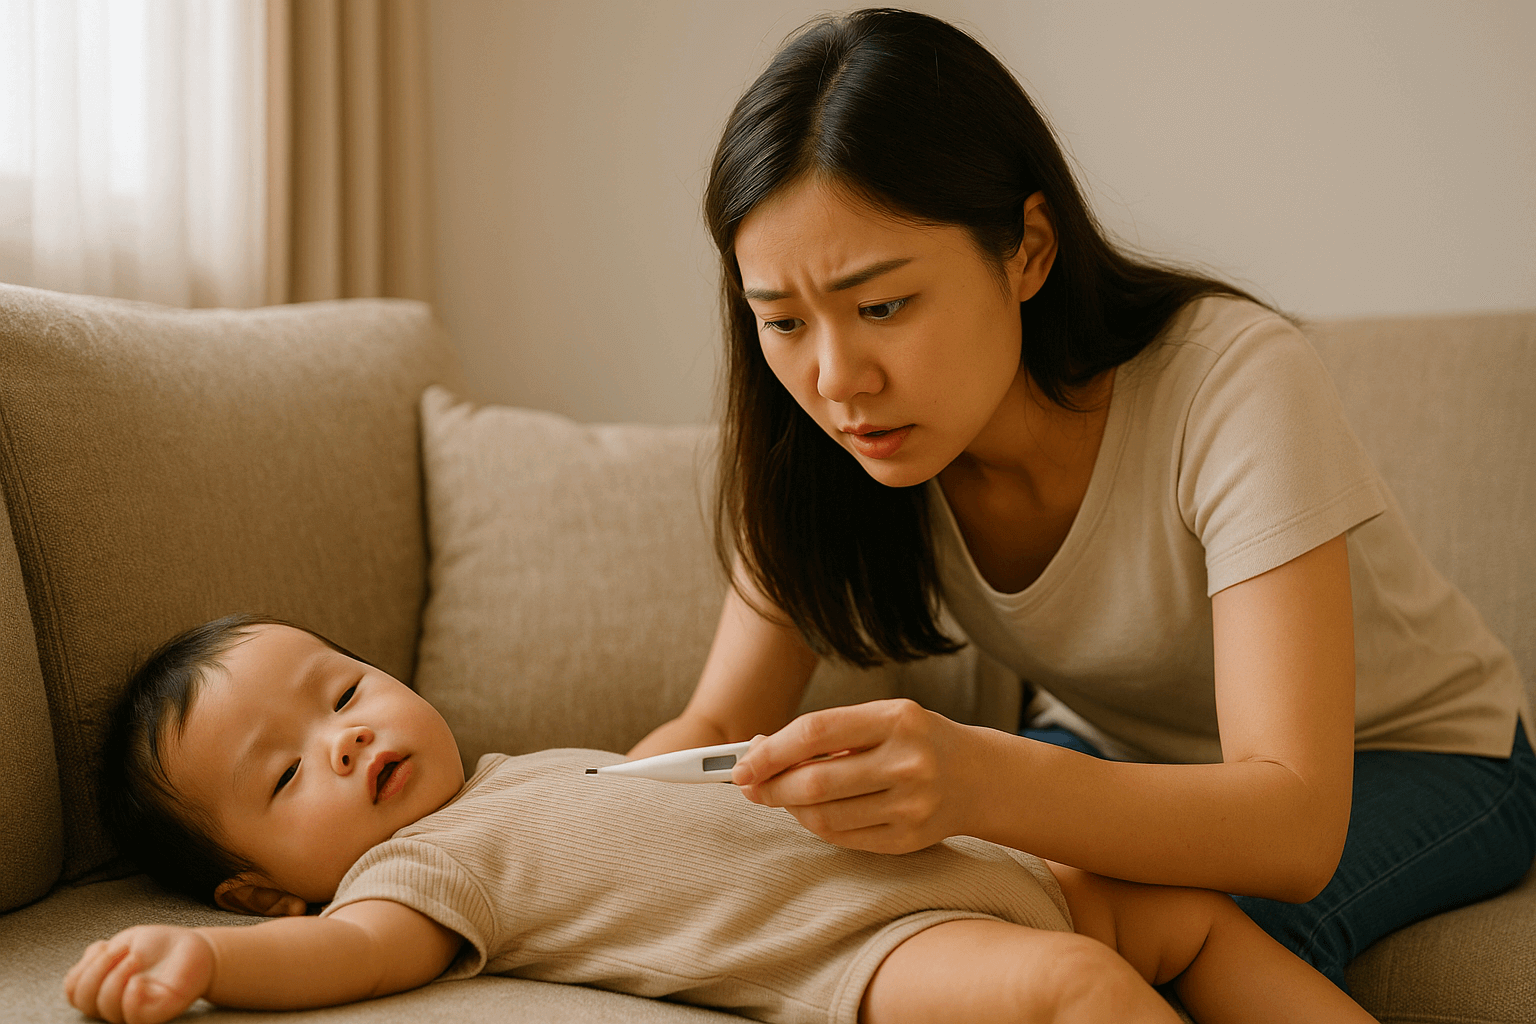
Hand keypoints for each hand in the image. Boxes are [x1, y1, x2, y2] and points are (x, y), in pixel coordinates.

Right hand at [64, 925, 214, 1023]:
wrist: (196, 947)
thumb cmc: (161, 946)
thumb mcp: (126, 941)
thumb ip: (103, 952)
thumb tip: (89, 955)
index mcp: (102, 987)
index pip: (73, 990)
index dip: (81, 968)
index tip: (104, 946)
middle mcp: (114, 1003)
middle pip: (84, 1000)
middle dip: (97, 969)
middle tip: (122, 949)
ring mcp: (134, 1010)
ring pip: (105, 1006)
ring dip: (116, 975)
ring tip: (137, 958)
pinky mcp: (157, 1013)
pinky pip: (133, 1017)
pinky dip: (131, 996)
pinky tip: (140, 979)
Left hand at [731, 699, 978, 853]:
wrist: (979, 777)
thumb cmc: (916, 741)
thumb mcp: (880, 719)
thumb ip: (825, 733)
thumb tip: (758, 751)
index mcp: (897, 719)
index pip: (816, 732)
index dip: (771, 751)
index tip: (742, 764)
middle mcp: (908, 762)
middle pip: (815, 782)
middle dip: (771, 787)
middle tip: (750, 786)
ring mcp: (911, 805)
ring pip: (824, 817)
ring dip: (789, 809)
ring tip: (781, 796)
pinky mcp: (909, 839)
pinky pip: (842, 839)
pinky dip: (816, 825)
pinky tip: (812, 812)